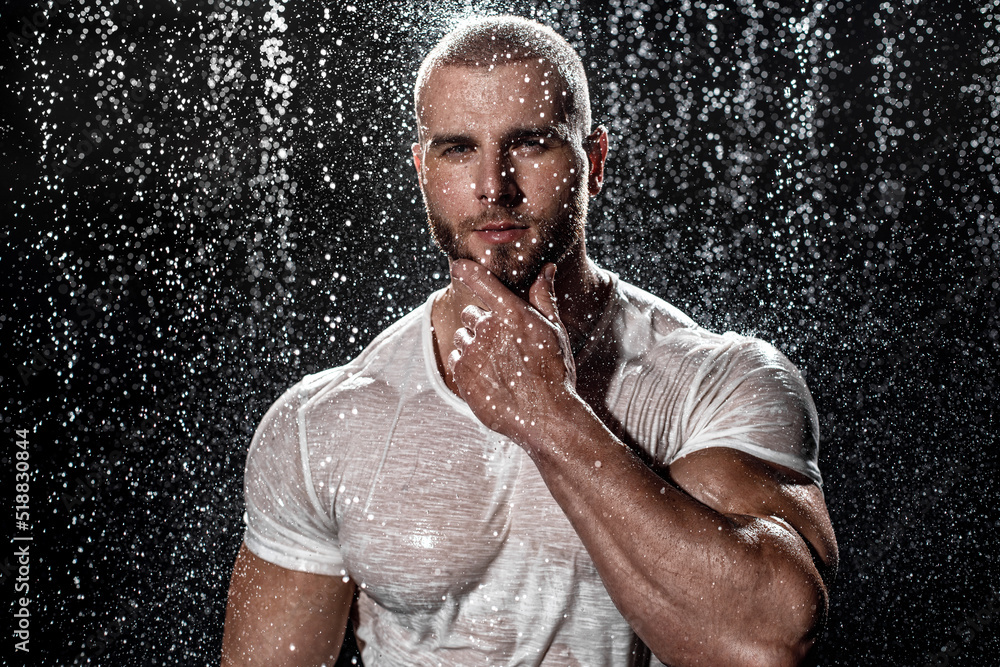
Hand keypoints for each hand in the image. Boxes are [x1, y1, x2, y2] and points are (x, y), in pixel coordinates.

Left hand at [448, 259, 578, 446]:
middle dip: (481, 323)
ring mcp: (472, 352)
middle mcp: (488, 329)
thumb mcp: (554, 331)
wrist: (546, 416)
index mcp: (511, 313)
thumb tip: (547, 269)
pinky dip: (466, 365)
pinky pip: (455, 359)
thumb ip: (544, 297)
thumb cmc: (554, 372)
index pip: (481, 281)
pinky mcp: (462, 375)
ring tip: (497, 364)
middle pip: (470, 313)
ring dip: (472, 344)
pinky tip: (488, 377)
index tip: (458, 266)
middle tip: (502, 343)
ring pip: (461, 337)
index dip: (467, 270)